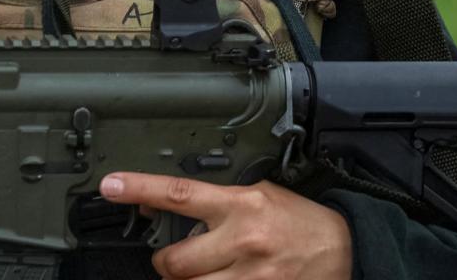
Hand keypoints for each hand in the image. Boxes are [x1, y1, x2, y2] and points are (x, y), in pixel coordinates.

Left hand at [100, 172, 352, 279]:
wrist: (345, 249)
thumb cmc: (299, 222)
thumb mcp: (259, 195)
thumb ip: (217, 202)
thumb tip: (173, 209)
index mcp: (240, 205)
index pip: (179, 194)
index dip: (140, 189)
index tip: (111, 186)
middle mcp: (243, 240)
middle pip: (173, 261)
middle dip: (167, 263)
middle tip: (176, 259)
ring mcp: (251, 277)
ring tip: (204, 273)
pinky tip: (224, 279)